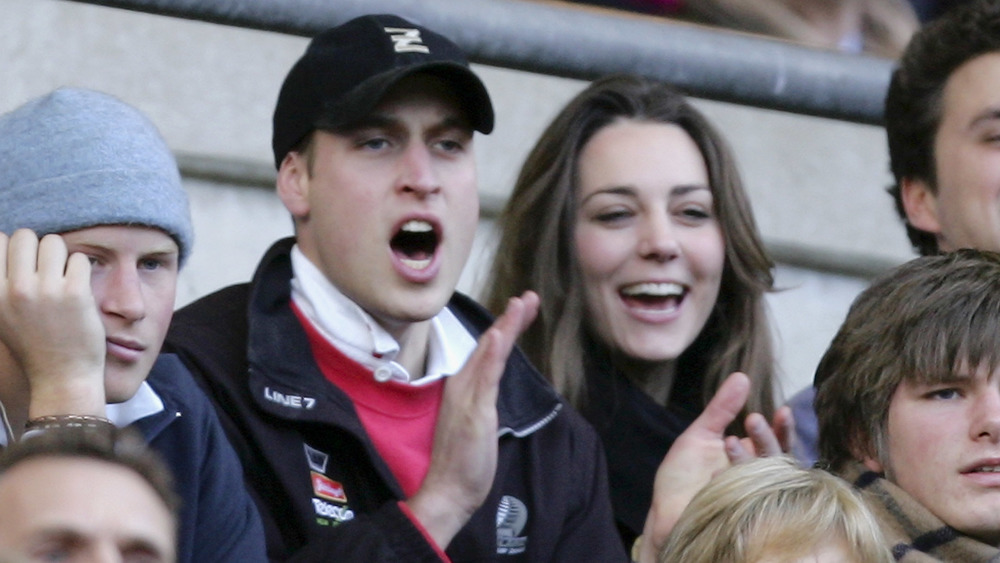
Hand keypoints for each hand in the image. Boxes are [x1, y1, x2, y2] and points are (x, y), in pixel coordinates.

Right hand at [0, 230, 105, 420]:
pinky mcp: (76, 293)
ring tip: (63, 278)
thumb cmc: (34, 345)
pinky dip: (81, 269)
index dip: (14, 249)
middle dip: (38, 248)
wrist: (62, 376)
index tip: (25, 265)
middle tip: (47, 269)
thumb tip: (4, 244)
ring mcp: (47, 290)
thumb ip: (2, 285)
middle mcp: (16, 290)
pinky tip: (79, 288)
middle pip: (26, 236)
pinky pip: (79, 259)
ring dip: (61, 256)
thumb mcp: (2, 316)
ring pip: (54, 242)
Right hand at [405, 291, 538, 549]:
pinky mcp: (474, 411)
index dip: (506, 328)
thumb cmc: (463, 461)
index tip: (524, 308)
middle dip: (510, 319)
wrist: (448, 490)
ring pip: (488, 354)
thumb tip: (493, 389)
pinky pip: (484, 377)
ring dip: (504, 327)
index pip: (489, 351)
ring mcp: (467, 396)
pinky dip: (491, 354)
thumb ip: (484, 401)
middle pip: (489, 344)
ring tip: (519, 304)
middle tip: (529, 296)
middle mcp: (463, 385)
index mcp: (466, 387)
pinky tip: (499, 335)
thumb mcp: (478, 424)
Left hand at [637, 372, 793, 562]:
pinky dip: (730, 485)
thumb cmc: (683, 473)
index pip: (778, 442)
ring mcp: (750, 499)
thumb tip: (742, 376)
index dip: (783, 428)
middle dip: (765, 437)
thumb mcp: (701, 434)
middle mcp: (758, 479)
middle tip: (752, 420)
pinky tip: (715, 475)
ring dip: (748, 459)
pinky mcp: (738, 517)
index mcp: (752, 457)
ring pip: (764, 480)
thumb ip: (722, 409)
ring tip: (728, 442)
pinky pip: (745, 504)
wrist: (662, 510)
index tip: (783, 411)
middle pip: (775, 457)